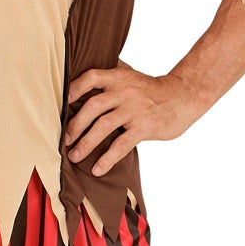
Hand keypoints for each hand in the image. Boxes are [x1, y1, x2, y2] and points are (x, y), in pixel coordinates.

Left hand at [64, 59, 203, 176]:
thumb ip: (111, 76)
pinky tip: (98, 169)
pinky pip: (121, 144)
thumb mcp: (131, 76)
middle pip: (92, 106)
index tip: (61, 103)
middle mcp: (125, 91)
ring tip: (75, 156)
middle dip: (75, 125)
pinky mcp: (145, 127)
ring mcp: (135, 109)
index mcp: (119, 77)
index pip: (91, 77)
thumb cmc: (152, 90)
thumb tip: (81, 78)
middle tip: (64, 140)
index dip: (74, 88)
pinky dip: (107, 159)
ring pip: (103, 126)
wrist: (183, 96)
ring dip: (86, 143)